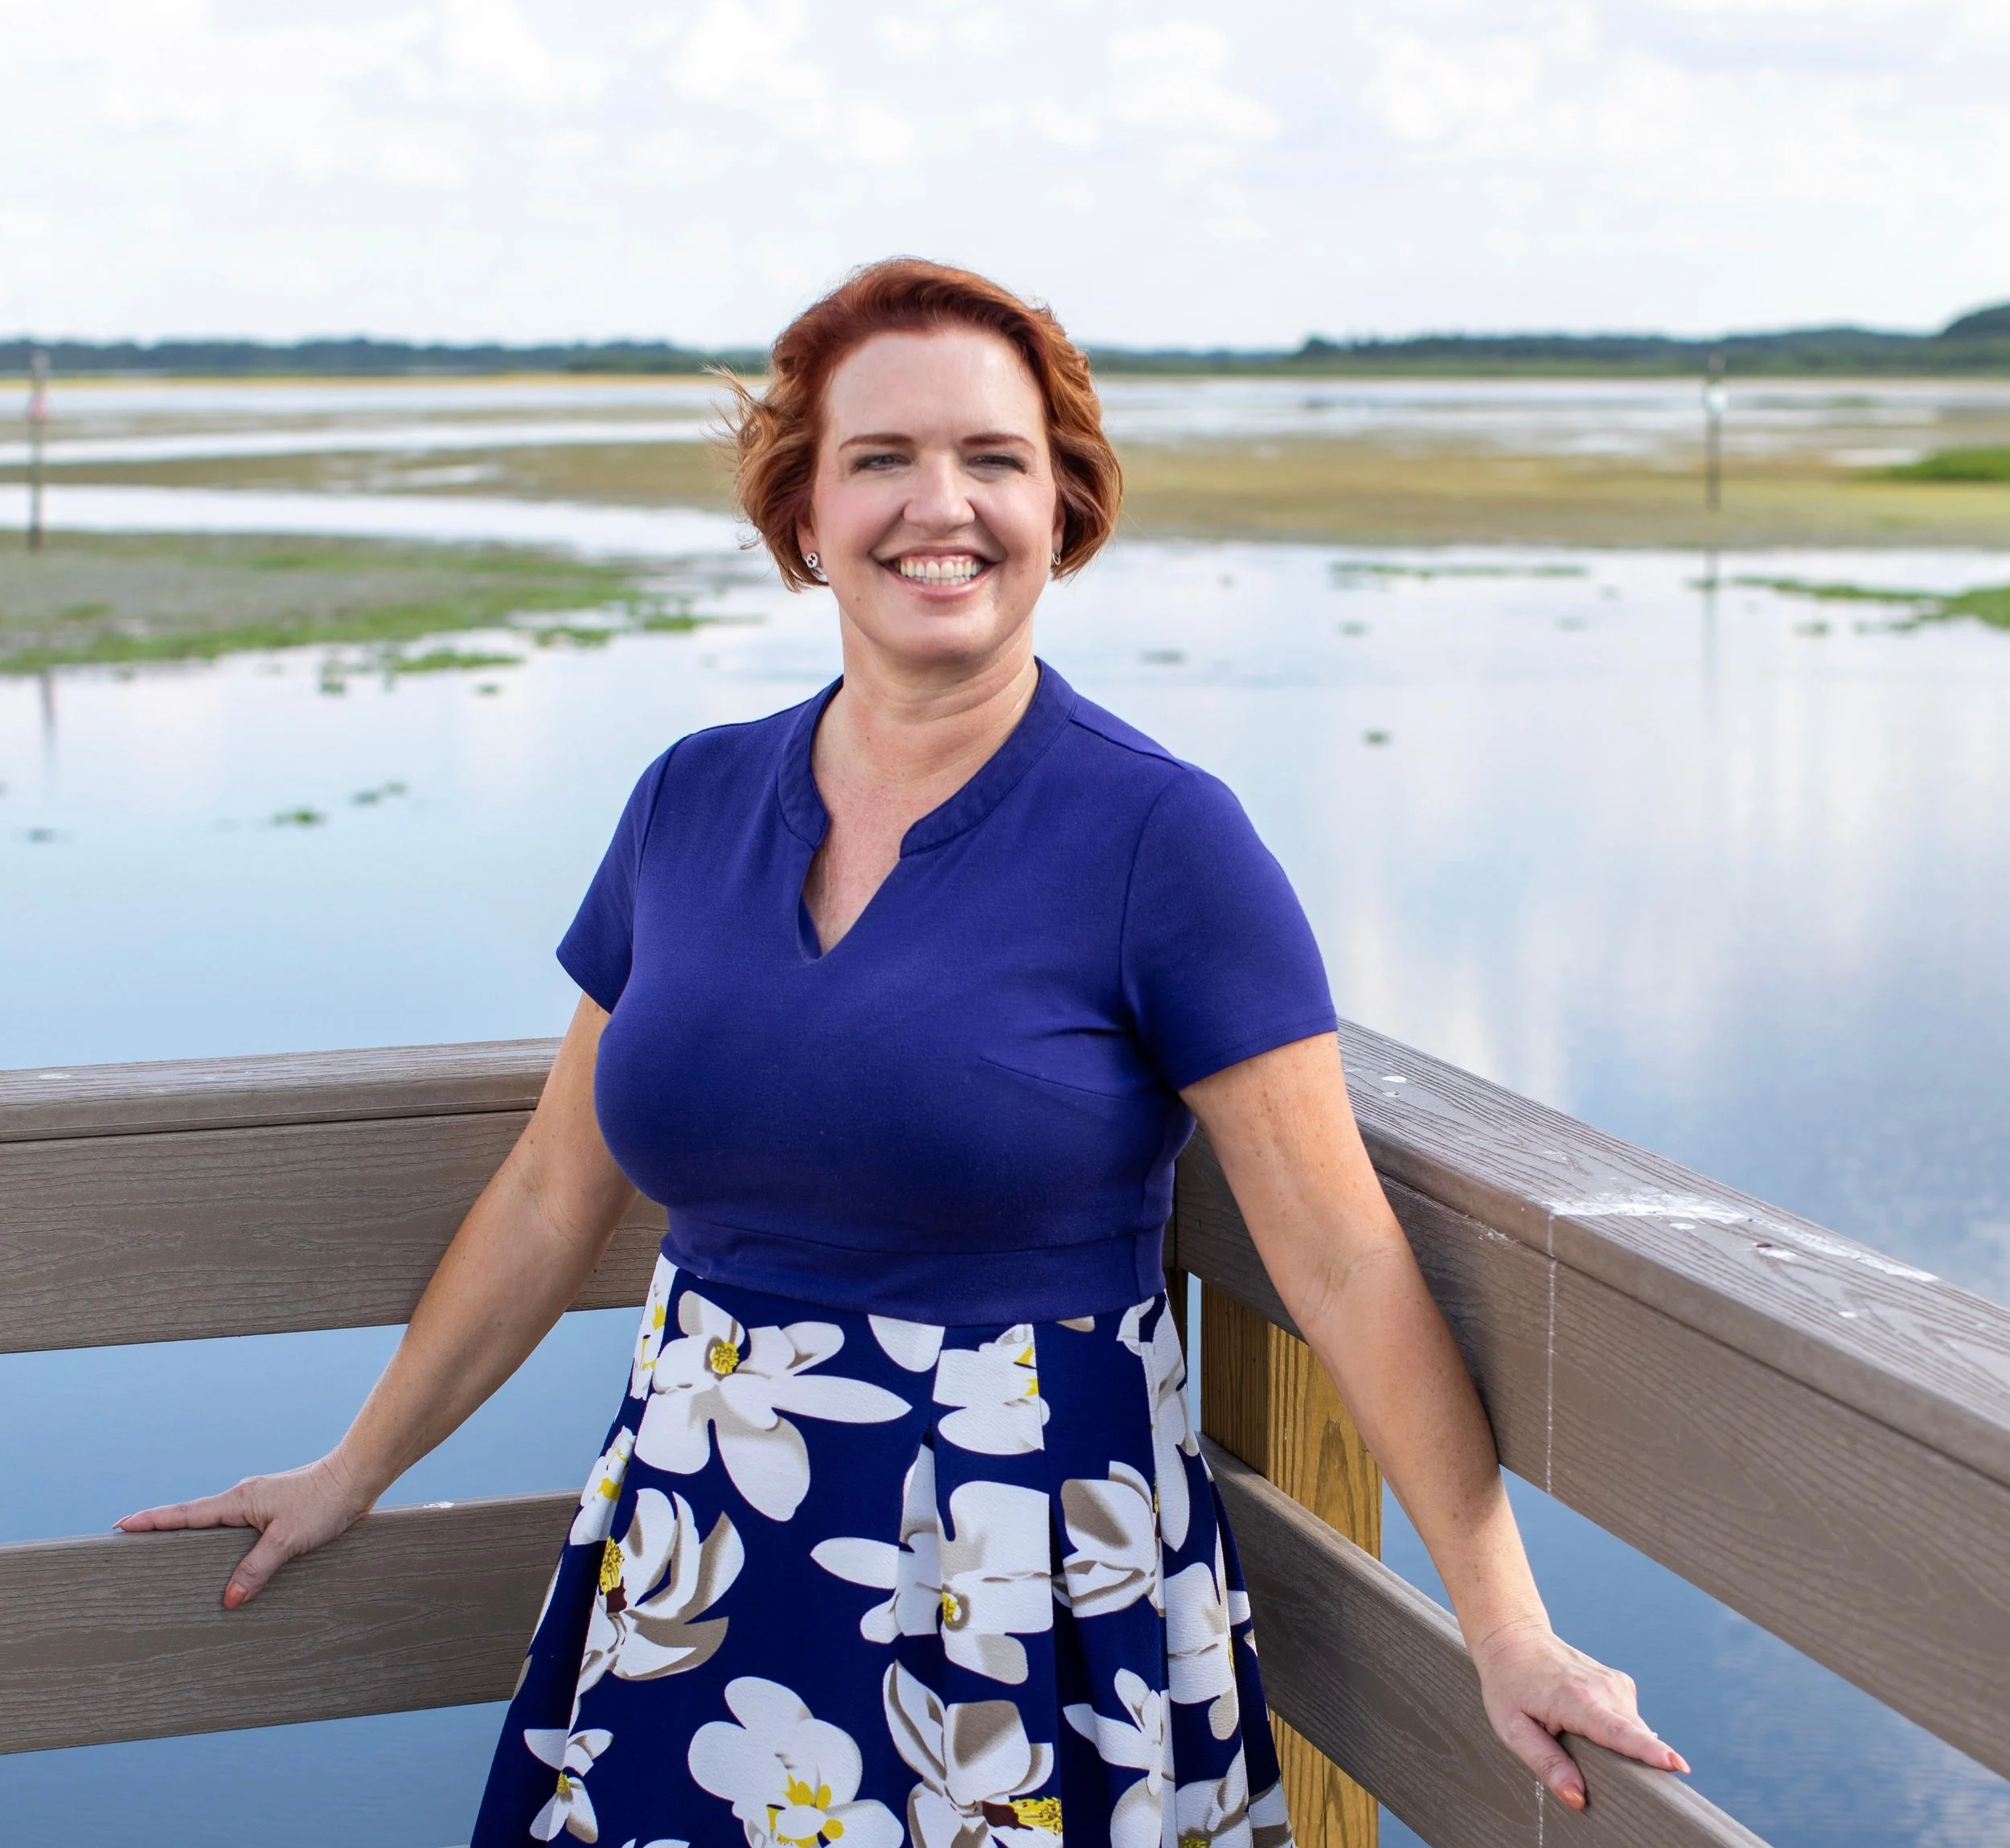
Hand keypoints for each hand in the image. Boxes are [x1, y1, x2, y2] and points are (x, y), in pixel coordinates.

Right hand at [115, 1452, 376, 1608]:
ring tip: (169, 1559)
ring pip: (217, 1525)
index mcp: (238, 1501)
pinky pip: (239, 1530)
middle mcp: (244, 1499)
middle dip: (164, 1531)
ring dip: (195, 1538)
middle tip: (132, 1544)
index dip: (152, 1522)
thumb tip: (228, 1600)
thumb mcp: (288, 1540)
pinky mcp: (276, 1512)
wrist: (358, 1477)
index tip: (121, 1525)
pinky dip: (224, 1543)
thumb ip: (257, 1568)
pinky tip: (226, 1561)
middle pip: (194, 1518)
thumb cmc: (325, 1502)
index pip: (185, 1514)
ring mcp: (259, 1504)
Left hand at [1471, 1618, 1688, 1809]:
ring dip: (1617, 1747)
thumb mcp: (1513, 1728)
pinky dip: (1616, 1731)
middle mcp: (1603, 1688)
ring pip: (1634, 1732)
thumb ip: (1547, 1763)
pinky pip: (1629, 1722)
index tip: (1677, 1765)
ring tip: (1573, 1732)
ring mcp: (1615, 1683)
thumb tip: (1577, 1798)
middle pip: (1634, 1738)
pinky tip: (1586, 1723)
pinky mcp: (1621, 1684)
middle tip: (1588, 1760)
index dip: (1648, 1751)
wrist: (1514, 1638)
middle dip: (1631, 1763)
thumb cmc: (1509, 1685)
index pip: (1619, 1731)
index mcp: (1576, 1699)